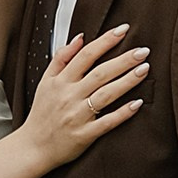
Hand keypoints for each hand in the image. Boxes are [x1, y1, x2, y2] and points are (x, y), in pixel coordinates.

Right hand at [18, 22, 149, 174]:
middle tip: (143, 50)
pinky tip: (137, 103)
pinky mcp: (85, 135)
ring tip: (144, 69)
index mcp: (61, 81)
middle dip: (123, 60)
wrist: (33, 147)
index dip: (105, 41)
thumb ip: (61, 58)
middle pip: (100, 73)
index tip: (123, 30)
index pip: (86, 55)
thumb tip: (79, 37)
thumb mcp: (45, 81)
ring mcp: (78, 116)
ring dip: (127, 81)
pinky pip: (107, 122)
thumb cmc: (42, 113)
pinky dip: (122, 113)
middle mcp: (69, 96)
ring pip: (106, 95)